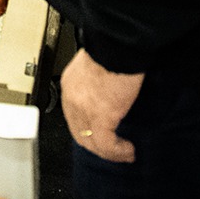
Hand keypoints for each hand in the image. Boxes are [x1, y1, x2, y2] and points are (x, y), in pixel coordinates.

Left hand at [60, 47, 142, 162]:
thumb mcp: (98, 66)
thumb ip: (97, 81)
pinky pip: (106, 145)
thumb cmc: (114, 49)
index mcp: (71, 85)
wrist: (118, 45)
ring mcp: (84, 109)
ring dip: (109, 152)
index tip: (102, 134)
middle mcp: (72, 98)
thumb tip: (109, 91)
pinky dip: (118, 152)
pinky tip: (128, 151)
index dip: (88, 129)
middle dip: (97, 145)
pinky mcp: (101, 116)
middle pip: (79, 133)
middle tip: (113, 150)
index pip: (73, 115)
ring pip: (92, 142)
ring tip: (124, 153)